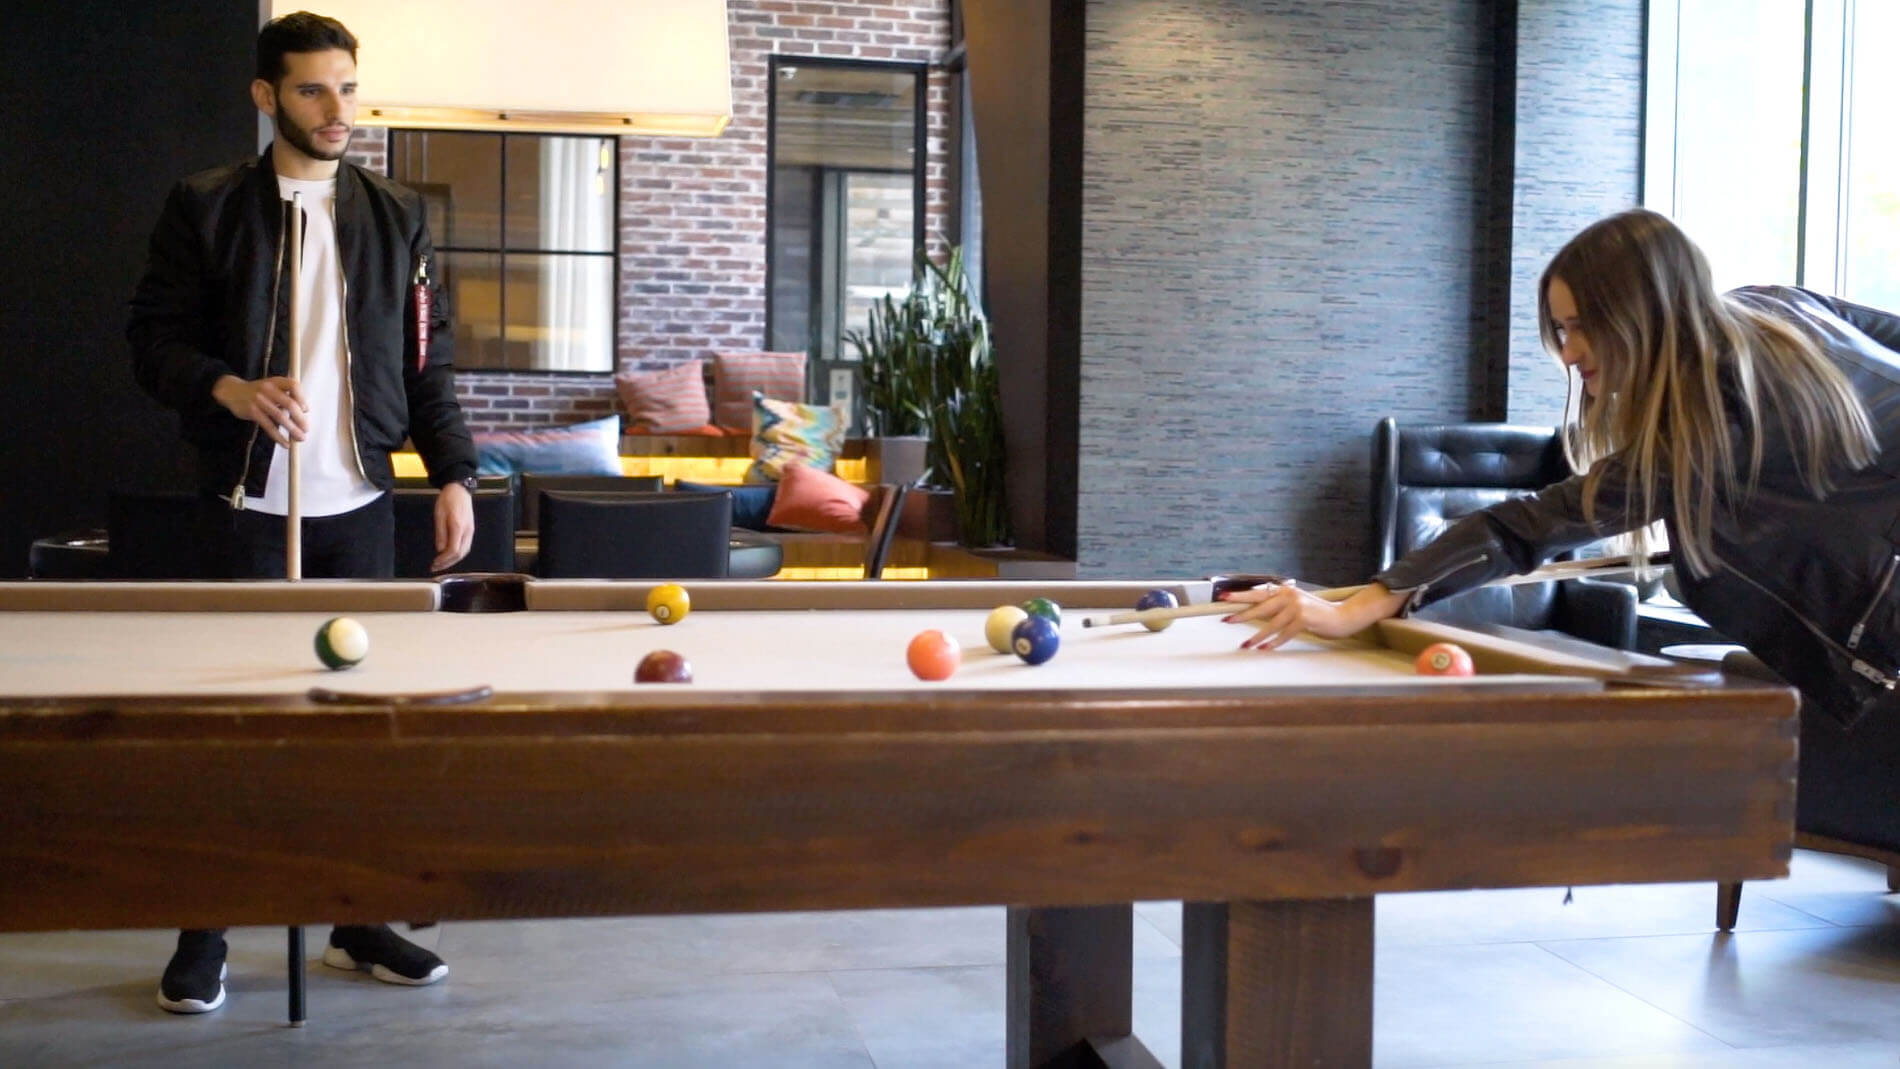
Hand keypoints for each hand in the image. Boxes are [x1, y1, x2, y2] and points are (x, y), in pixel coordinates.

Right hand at [213, 374, 306, 446]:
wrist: (231, 391)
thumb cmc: (257, 391)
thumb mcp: (271, 387)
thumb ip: (285, 395)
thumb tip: (303, 412)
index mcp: (276, 381)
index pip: (293, 385)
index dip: (302, 398)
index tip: (306, 410)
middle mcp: (268, 388)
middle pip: (289, 403)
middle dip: (300, 419)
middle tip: (306, 429)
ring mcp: (259, 399)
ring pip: (280, 416)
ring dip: (292, 429)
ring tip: (300, 438)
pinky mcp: (252, 411)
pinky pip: (268, 426)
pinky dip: (278, 436)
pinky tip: (285, 443)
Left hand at [432, 482, 474, 571]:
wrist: (459, 490)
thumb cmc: (447, 500)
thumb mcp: (439, 515)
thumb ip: (440, 533)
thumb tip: (440, 549)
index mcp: (458, 527)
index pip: (453, 550)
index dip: (444, 559)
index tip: (434, 563)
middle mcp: (467, 531)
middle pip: (460, 554)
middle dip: (448, 563)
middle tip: (436, 567)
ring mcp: (470, 531)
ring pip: (464, 551)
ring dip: (453, 560)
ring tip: (442, 563)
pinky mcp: (470, 530)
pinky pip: (465, 546)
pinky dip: (457, 553)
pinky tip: (449, 554)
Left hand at [1220, 581, 1407, 650]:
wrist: (1342, 617)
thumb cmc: (1316, 614)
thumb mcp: (1296, 604)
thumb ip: (1278, 605)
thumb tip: (1255, 611)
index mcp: (1285, 590)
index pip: (1258, 593)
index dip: (1240, 595)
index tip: (1223, 597)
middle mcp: (1290, 595)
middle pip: (1260, 606)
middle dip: (1241, 614)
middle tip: (1226, 619)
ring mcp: (1297, 607)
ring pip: (1270, 624)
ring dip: (1256, 636)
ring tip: (1245, 644)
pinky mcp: (1304, 620)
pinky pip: (1284, 634)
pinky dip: (1273, 643)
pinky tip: (1264, 649)